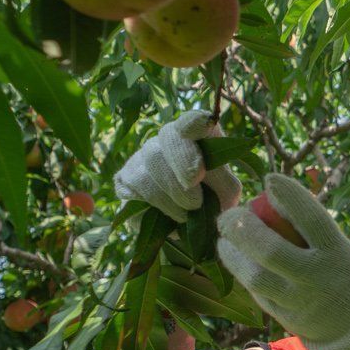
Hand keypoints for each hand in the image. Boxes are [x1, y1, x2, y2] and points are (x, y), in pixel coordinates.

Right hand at [113, 110, 241, 222]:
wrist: (186, 229)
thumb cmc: (211, 202)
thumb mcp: (226, 192)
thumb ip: (222, 179)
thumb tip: (201, 171)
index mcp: (196, 137)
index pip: (193, 120)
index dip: (194, 121)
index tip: (202, 124)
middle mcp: (166, 140)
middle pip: (168, 137)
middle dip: (183, 163)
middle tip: (195, 191)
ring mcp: (142, 157)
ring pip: (151, 162)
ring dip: (173, 194)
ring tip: (188, 211)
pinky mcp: (124, 179)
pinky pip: (135, 186)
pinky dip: (157, 205)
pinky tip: (169, 213)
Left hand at [214, 175, 349, 349]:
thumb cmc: (341, 270)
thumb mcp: (337, 246)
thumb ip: (308, 228)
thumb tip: (270, 196)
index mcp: (337, 252)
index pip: (311, 218)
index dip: (288, 195)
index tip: (270, 179)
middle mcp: (317, 277)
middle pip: (270, 250)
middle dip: (242, 227)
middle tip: (230, 215)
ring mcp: (299, 301)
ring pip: (255, 276)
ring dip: (232, 254)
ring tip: (224, 239)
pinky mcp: (284, 318)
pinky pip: (256, 292)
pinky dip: (241, 272)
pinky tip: (236, 259)